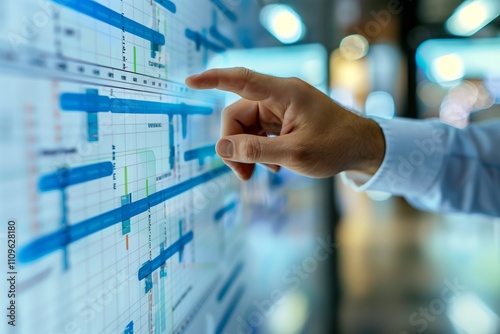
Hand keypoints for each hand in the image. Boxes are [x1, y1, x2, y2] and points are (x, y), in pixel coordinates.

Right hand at [185, 67, 384, 180]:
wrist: (362, 149)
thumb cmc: (336, 146)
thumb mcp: (294, 154)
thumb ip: (256, 151)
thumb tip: (221, 149)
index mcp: (284, 93)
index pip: (241, 79)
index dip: (213, 79)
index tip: (190, 82)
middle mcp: (279, 97)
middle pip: (237, 115)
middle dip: (234, 145)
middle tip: (243, 175)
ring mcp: (280, 109)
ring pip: (246, 127)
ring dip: (247, 151)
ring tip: (260, 173)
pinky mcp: (283, 121)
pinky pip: (258, 133)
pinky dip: (259, 150)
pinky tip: (273, 166)